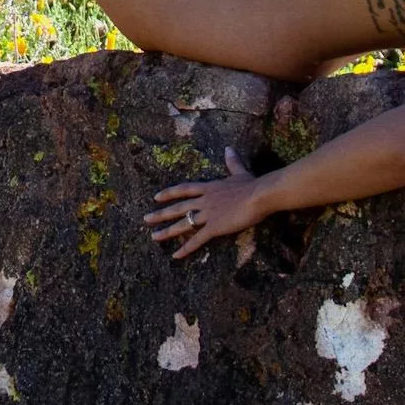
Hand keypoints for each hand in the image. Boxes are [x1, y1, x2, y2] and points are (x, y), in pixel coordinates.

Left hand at [146, 167, 263, 259]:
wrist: (258, 195)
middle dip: (160, 214)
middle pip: (177, 207)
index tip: (156, 197)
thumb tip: (229, 148)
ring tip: (153, 237)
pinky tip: (176, 255)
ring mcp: (207, 214)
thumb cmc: (252, 184)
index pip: (184, 189)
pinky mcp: (214, 227)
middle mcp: (204, 200)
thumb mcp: (240, 171)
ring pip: (183, 224)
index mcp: (209, 187)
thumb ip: (232, 162)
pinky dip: (186, 248)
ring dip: (167, 231)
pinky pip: (197, 239)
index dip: (169, 193)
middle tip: (145, 219)